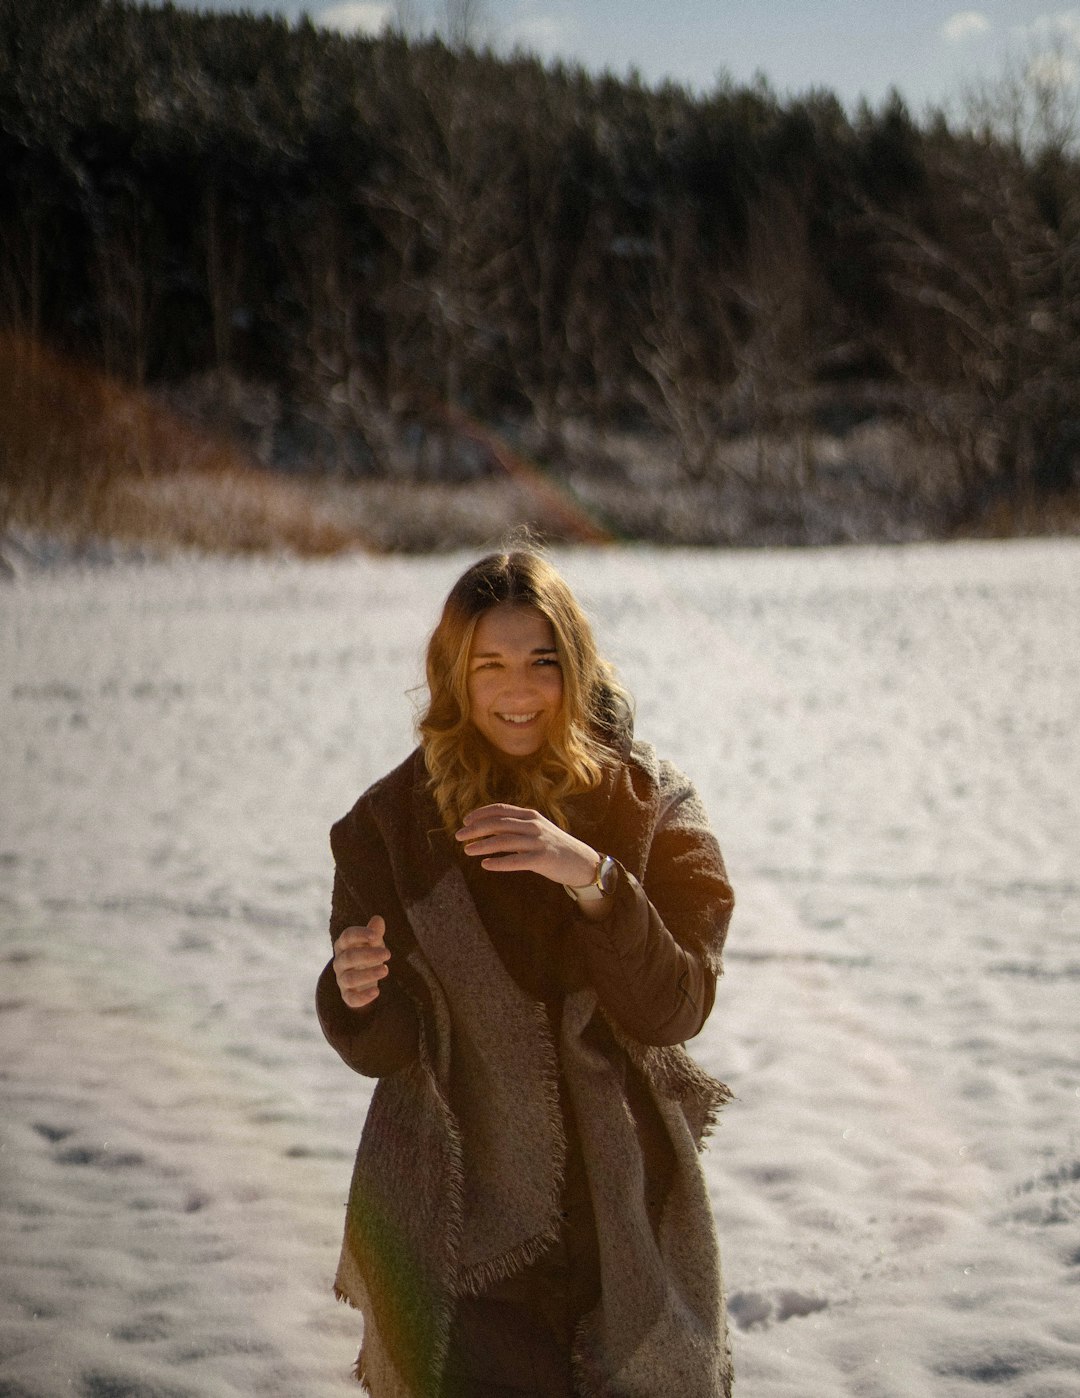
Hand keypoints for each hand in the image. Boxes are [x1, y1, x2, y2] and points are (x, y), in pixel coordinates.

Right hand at [333, 916, 390, 1008]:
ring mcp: (342, 980)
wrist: (362, 981)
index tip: (376, 935)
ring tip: (386, 969)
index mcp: (343, 945)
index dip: (360, 934)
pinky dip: (363, 997)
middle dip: (368, 955)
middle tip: (388, 954)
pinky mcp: (347, 996)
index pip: (347, 936)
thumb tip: (378, 919)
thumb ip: (375, 933)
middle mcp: (339, 962)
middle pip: (349, 957)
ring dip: (368, 974)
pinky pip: (351, 998)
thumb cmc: (367, 955)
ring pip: (349, 978)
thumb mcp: (373, 943)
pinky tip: (377, 992)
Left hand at [456, 803, 599, 888]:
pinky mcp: (543, 859)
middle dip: (476, 829)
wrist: (582, 862)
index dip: (481, 814)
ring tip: (467, 851)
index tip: (465, 820)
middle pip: (499, 823)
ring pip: (504, 841)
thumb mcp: (537, 831)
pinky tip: (486, 865)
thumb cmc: (555, 847)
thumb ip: (516, 828)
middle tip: (458, 836)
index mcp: (531, 816)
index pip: (501, 810)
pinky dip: (499, 862)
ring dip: (483, 845)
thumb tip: (489, 829)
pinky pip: (516, 860)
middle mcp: (534, 825)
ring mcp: (539, 841)